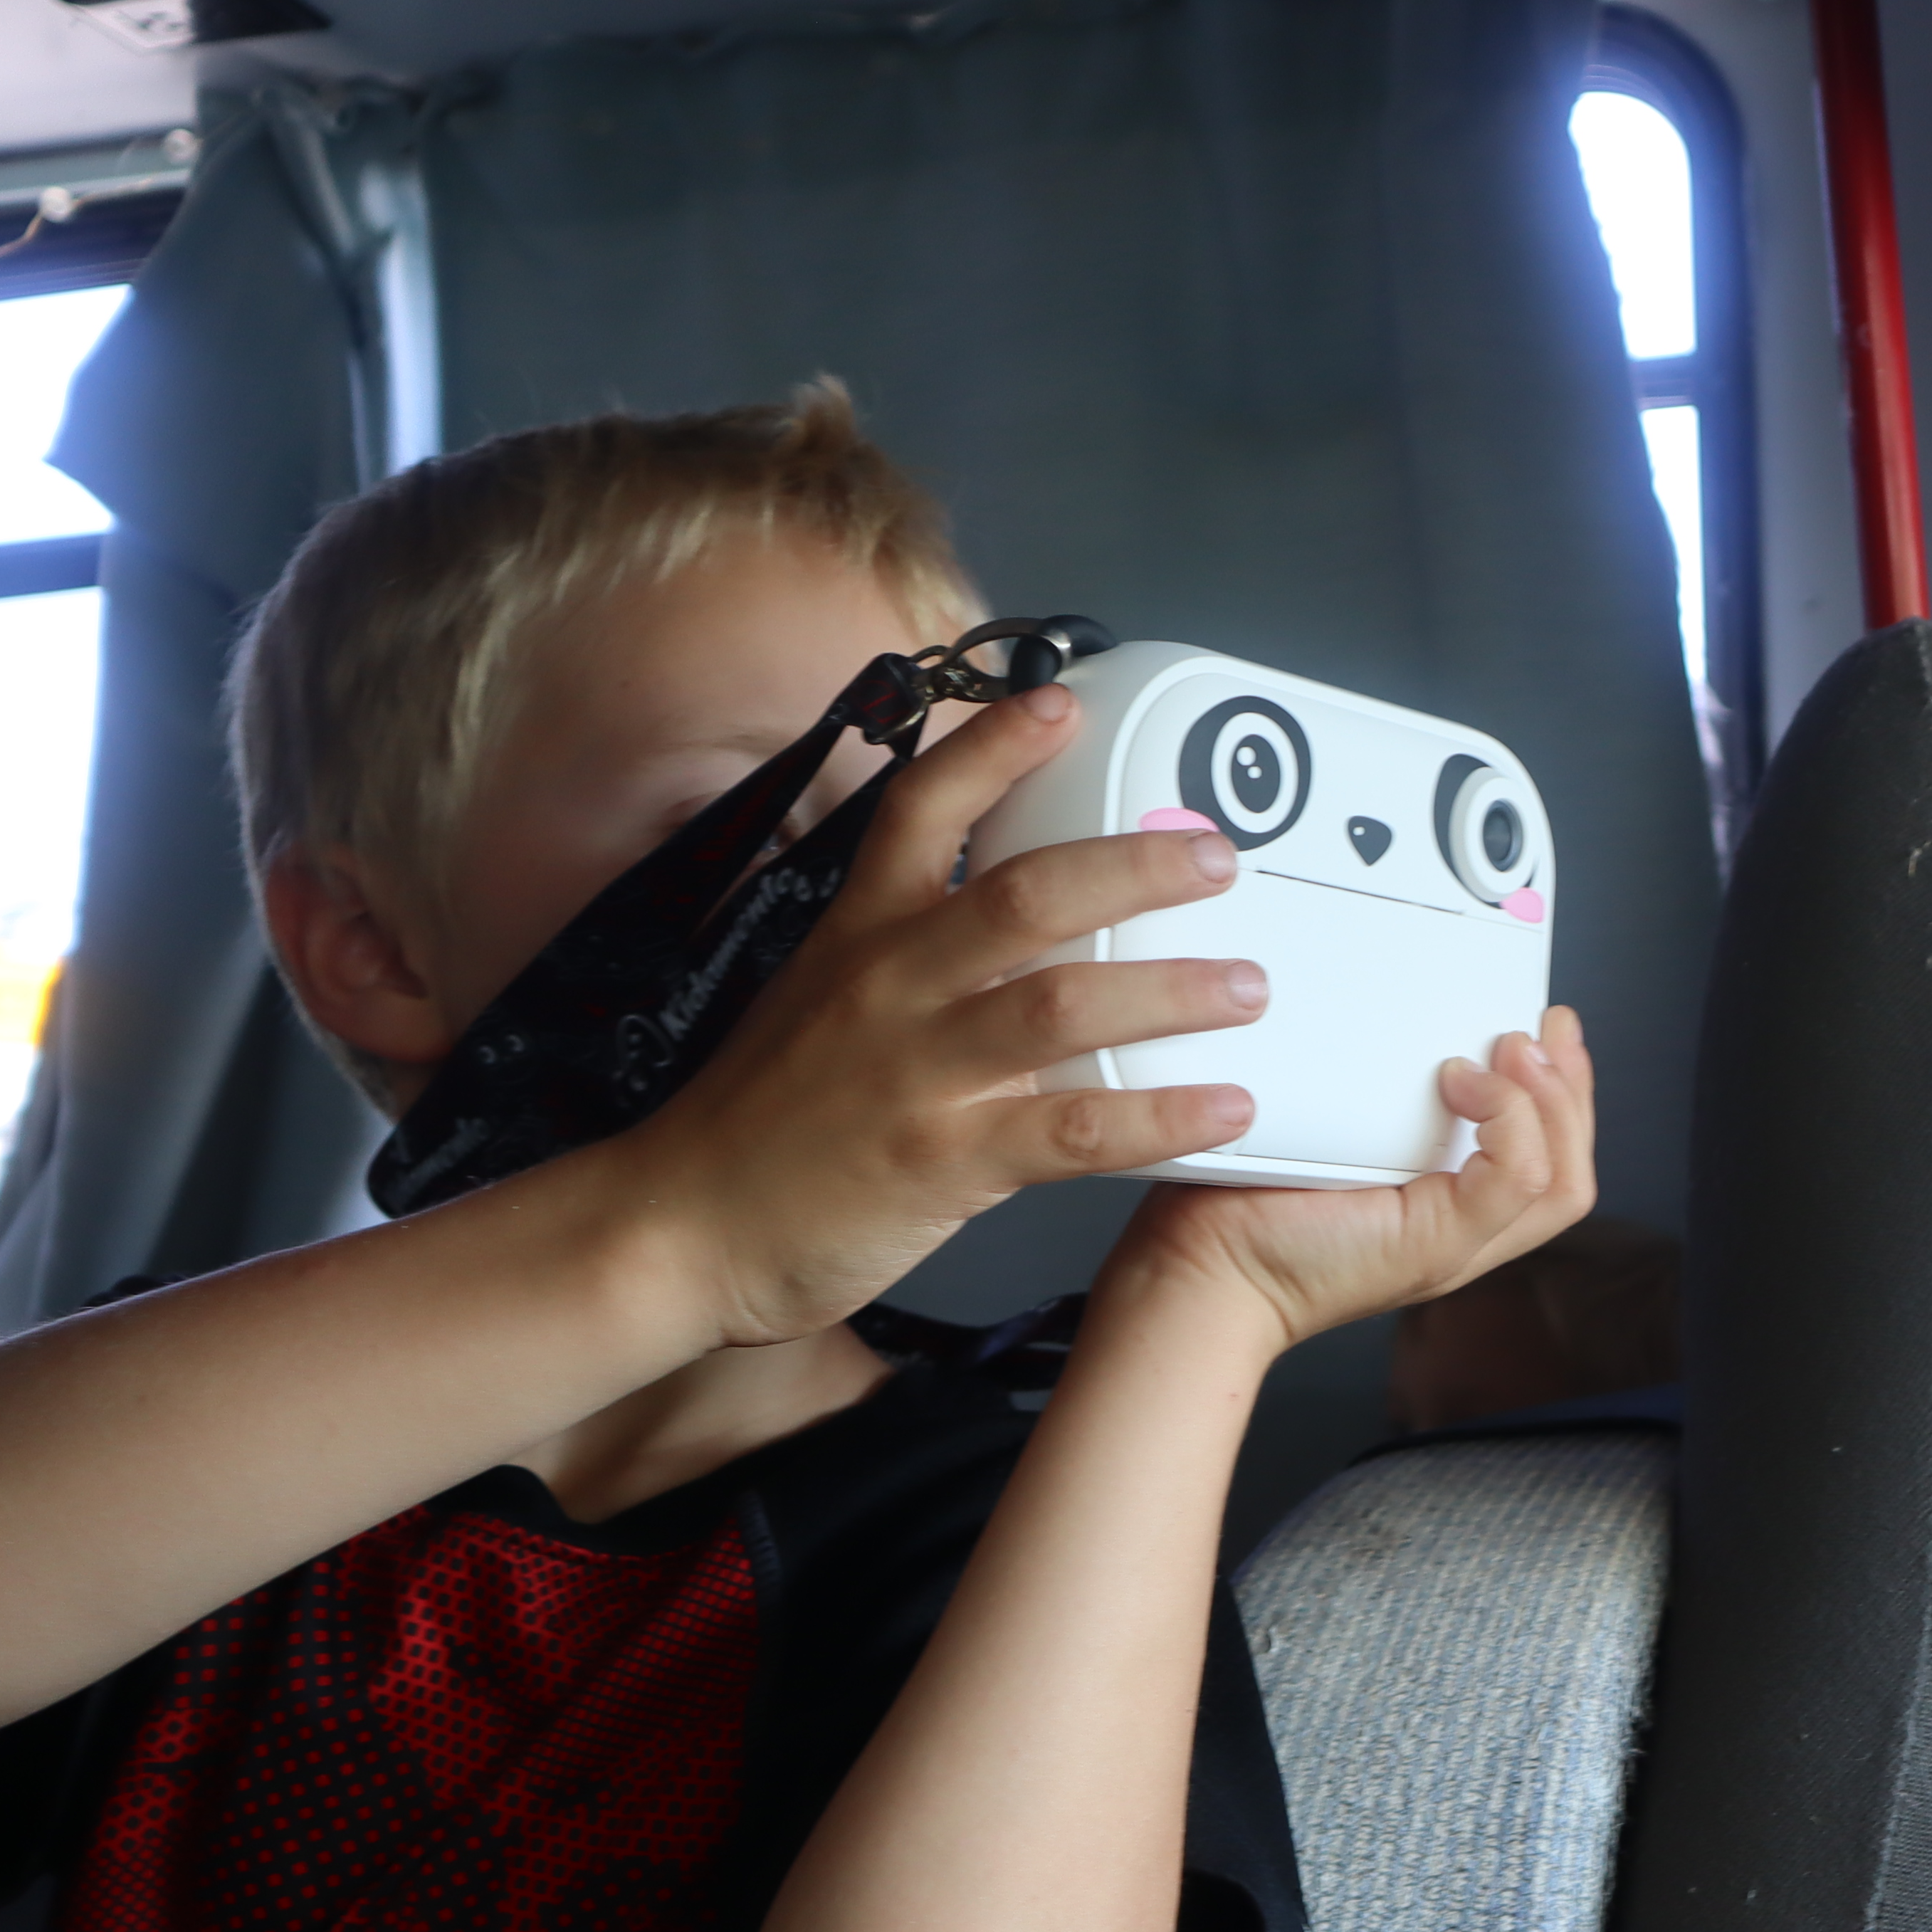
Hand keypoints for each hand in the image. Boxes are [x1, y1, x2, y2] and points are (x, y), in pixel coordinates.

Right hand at [598, 684, 1278, 1345]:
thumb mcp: (821, 996)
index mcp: (860, 933)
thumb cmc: (767, 1116)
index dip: (993, 750)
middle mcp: (890, 985)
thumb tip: (1006, 909)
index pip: (923, 810)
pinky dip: (1159, 1117)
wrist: (682, 1226)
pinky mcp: (939, 1160)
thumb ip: (909, 949)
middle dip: (1133, 870)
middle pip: (1025, 896)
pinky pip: (1072, 1131)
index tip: (1061, 706)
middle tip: (1218, 861)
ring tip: (1249, 985)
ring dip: (1171, 991)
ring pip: (1062, 1005)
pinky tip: (1225, 1109)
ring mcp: (916, 1072)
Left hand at [1093, 1004, 1598, 1353]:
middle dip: (1573, 1089)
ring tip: (1511, 1048)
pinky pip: (1518, 1178)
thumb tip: (1392, 1026)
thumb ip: (1369, 1096)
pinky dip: (1507, 1117)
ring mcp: (1457, 1245)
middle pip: (1572, 1172)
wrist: (1202, 1266)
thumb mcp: (1325, 1132)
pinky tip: (1461, 1079)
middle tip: (1544, 1024)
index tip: (1538, 1026)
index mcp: (1444, 1209)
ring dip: (1549, 1100)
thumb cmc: (1241, 1201)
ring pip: (1563, 1181)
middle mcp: (1464, 1234)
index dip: (1560, 1093)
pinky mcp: (1437, 1245)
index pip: (1545, 1160)